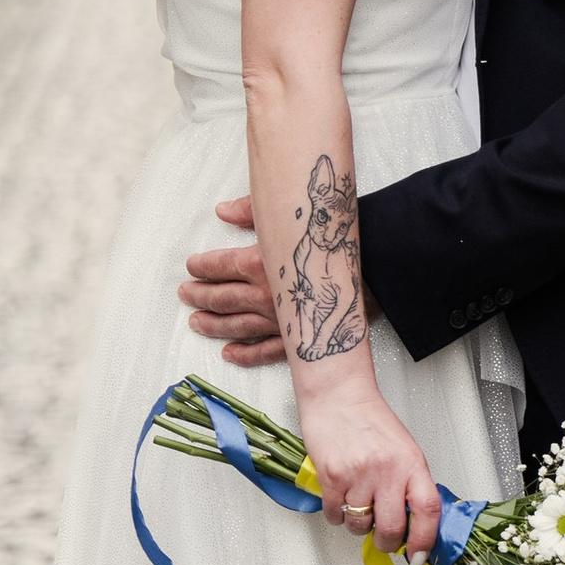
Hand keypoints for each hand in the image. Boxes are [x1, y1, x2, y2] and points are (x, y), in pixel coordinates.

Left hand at [180, 196, 383, 365]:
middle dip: (200, 295)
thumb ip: (253, 210)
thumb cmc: (337, 239)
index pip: (220, 266)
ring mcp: (279, 320)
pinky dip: (246, 355)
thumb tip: (223, 210)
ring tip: (196, 322)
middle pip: (222, 297)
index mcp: (260, 262)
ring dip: (213, 325)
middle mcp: (264, 294)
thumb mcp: (292, 214)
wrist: (379, 270)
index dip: (202, 266)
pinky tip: (230, 354)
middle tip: (185, 293)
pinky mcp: (298, 338)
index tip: (192, 266)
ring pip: (236, 326)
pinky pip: (266, 352)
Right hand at [297, 376, 439, 560]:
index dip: (425, 541)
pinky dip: (337, 514)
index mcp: (411, 464)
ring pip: (359, 525)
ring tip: (358, 503)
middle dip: (387, 543)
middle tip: (384, 539)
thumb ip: (410, 484)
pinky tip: (340, 497)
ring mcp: (358, 475)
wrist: (338, 396)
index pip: (427, 511)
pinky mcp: (331, 476)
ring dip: (359, 524)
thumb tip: (413, 524)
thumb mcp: (404, 450)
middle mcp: (387, 470)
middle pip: (391, 529)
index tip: (419, 557)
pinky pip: (335, 514)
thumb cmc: (371, 421)